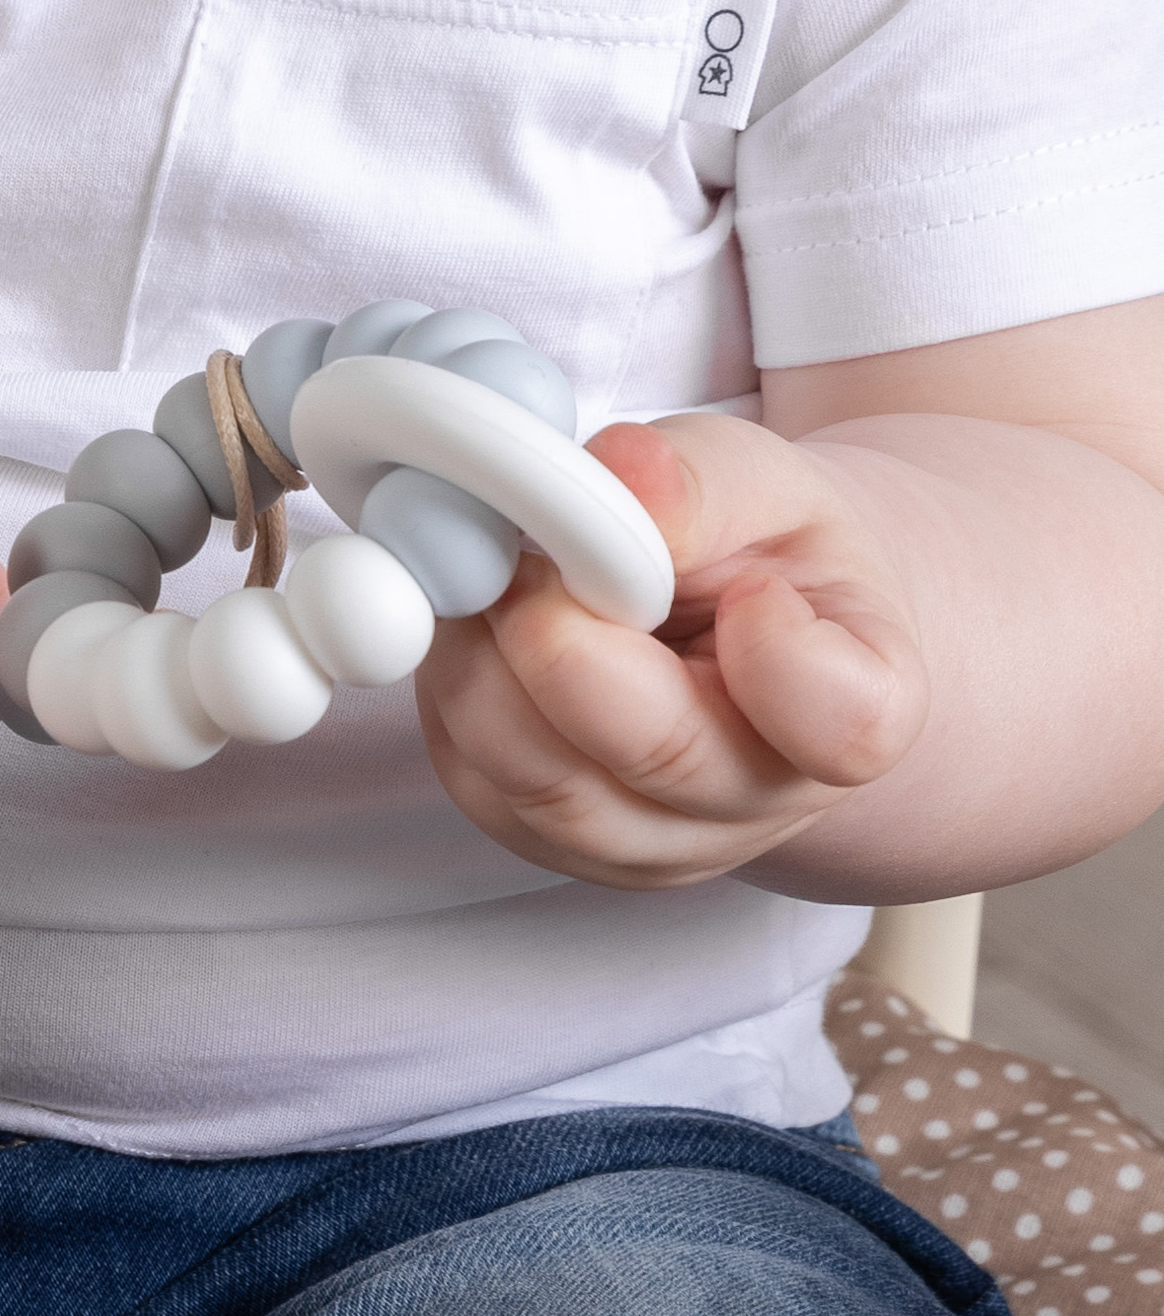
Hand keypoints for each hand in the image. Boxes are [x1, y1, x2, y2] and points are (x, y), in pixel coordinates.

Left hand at [414, 415, 928, 890]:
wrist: (731, 618)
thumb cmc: (760, 549)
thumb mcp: (762, 480)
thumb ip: (700, 477)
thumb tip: (620, 474)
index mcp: (858, 710)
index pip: (839, 725)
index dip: (774, 650)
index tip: (740, 582)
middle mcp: (757, 803)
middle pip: (656, 756)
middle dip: (567, 630)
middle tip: (532, 542)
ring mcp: (648, 841)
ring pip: (538, 773)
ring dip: (490, 647)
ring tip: (507, 561)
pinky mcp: (544, 835)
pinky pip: (473, 772)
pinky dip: (457, 674)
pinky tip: (482, 613)